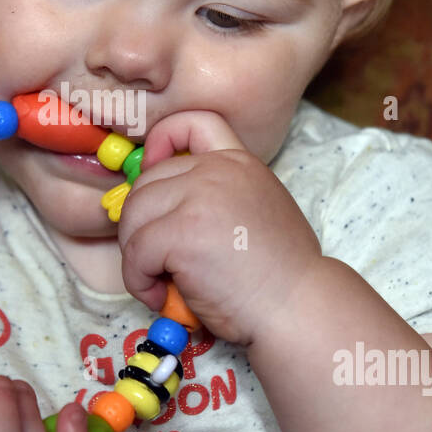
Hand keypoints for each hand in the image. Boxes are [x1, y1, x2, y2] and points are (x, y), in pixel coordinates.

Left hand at [116, 110, 322, 346]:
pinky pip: (135, 252)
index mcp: (238, 162)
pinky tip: (162, 297)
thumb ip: (219, 198)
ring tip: (159, 283)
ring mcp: (198, 198)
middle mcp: (217, 170)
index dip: (162, 142)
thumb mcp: (257, 212)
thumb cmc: (279, 277)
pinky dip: (139, 280)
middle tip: (157, 261)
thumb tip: (166, 211)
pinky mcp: (181, 232)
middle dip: (141, 224)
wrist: (297, 308)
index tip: (155, 175)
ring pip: (133, 215)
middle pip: (146, 182)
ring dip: (136, 255)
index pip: (192, 123)